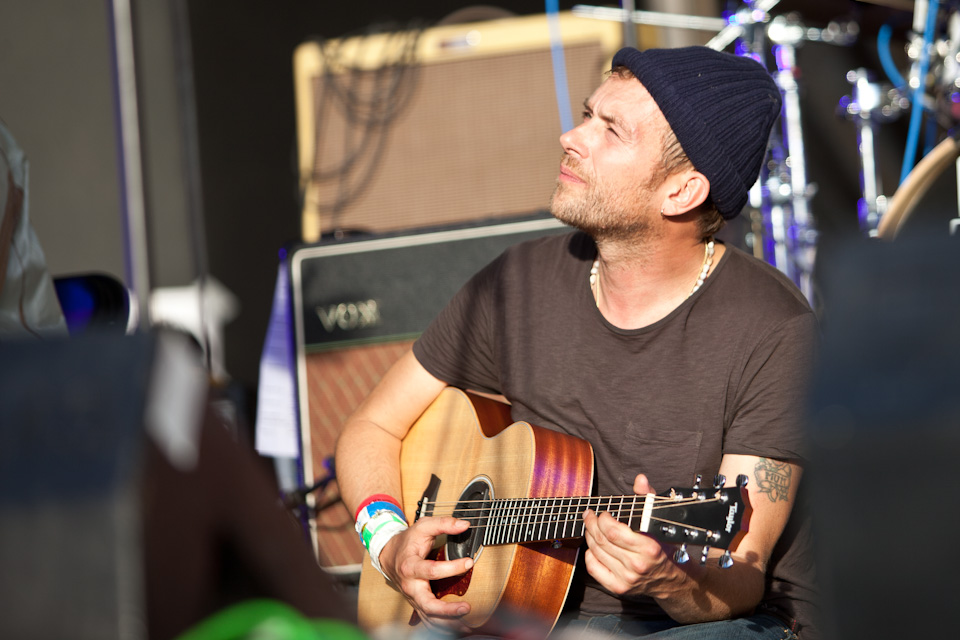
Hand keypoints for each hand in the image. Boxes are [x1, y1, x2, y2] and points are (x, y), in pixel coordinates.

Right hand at [378, 516, 474, 631]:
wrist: (389, 555)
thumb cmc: (408, 541)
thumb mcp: (423, 526)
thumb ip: (443, 524)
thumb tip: (464, 525)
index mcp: (410, 566)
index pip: (432, 570)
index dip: (451, 567)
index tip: (469, 562)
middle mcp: (410, 586)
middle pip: (427, 604)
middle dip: (446, 610)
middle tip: (466, 608)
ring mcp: (413, 598)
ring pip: (428, 617)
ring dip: (447, 623)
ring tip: (466, 626)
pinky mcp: (417, 604)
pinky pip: (428, 620)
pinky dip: (441, 627)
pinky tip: (457, 628)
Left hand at [582, 474, 692, 598]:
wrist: (675, 579)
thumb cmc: (667, 546)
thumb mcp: (660, 521)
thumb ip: (648, 499)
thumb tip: (640, 479)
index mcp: (648, 548)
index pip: (613, 532)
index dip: (602, 519)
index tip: (602, 512)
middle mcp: (637, 565)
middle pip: (601, 541)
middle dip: (591, 524)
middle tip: (589, 515)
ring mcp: (627, 578)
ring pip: (596, 552)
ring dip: (589, 536)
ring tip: (591, 527)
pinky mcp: (619, 587)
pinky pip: (594, 569)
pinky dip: (590, 555)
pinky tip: (594, 546)